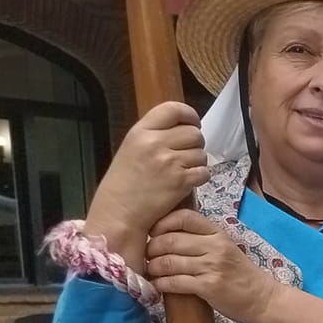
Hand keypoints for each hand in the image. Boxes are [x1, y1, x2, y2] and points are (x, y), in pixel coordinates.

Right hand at [83, 101, 207, 254]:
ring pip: (202, 153)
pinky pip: (204, 172)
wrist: (118, 213)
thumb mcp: (131, 150)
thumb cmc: (123, 184)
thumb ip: (154, 137)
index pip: (173, 109)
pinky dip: (199, 178)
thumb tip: (181, 130)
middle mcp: (155, 143)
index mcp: (140, 131)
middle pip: (194, 133)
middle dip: (195, 144)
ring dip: (197, 163)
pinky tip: (186, 183)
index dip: (189, 115)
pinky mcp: (181, 181)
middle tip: (186, 156)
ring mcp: (169, 162)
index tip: (192, 124)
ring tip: (182, 172)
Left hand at [144, 209, 276, 322]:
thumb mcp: (225, 248)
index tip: (153, 233)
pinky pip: (174, 282)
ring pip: (168, 262)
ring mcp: (212, 267)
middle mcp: (215, 247)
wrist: (262, 299)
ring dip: (153, 267)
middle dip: (151, 248)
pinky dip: (161, 284)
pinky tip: (157, 285)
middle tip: (146, 256)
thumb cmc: (240, 274)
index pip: (184, 217)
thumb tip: (165, 235)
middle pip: (170, 240)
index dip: (162, 222)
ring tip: (150, 271)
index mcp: (217, 234)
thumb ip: (201, 240)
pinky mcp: (208, 287)